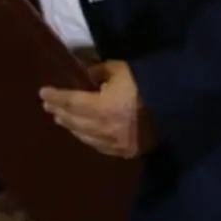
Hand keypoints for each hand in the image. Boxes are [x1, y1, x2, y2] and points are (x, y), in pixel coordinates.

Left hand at [40, 61, 157, 158]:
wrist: (177, 106)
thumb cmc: (147, 83)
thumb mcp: (120, 69)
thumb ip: (99, 71)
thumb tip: (87, 75)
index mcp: (101, 108)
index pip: (71, 102)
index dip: (56, 97)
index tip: (43, 92)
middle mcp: (104, 129)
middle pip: (74, 121)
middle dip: (60, 112)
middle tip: (48, 105)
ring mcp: (115, 144)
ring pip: (85, 136)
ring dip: (70, 126)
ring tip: (60, 118)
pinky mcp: (126, 151)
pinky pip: (100, 146)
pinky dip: (87, 138)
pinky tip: (82, 133)